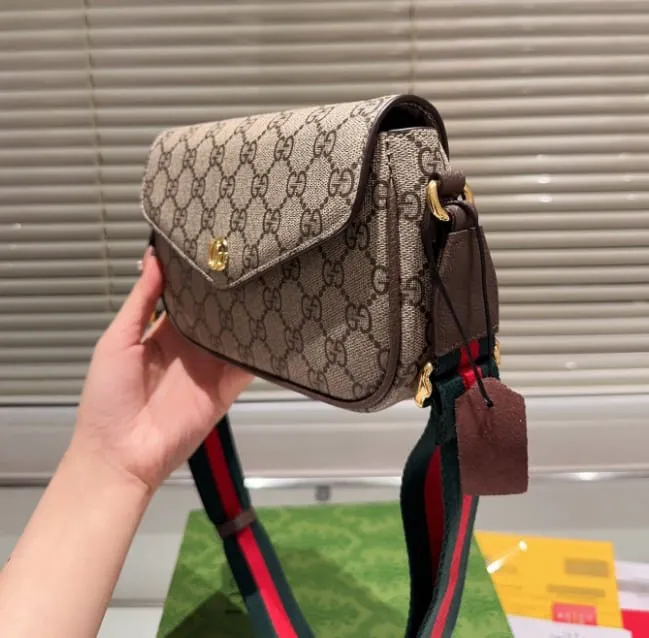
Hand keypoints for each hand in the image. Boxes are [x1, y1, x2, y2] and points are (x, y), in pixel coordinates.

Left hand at [72, 246, 252, 491]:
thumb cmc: (109, 396)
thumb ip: (140, 301)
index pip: (186, 296)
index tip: (214, 243)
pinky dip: (261, 348)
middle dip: (228, 289)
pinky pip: (248, 364)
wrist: (122, 453)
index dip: (197, 273)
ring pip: (235, 333)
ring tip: (267, 278)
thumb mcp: (117, 341)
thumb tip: (153, 257)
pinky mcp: (227, 386)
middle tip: (249, 254)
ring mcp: (211, 365)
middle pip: (215, 311)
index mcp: (162, 332)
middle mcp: (191, 345)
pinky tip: (276, 323)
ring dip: (248, 313)